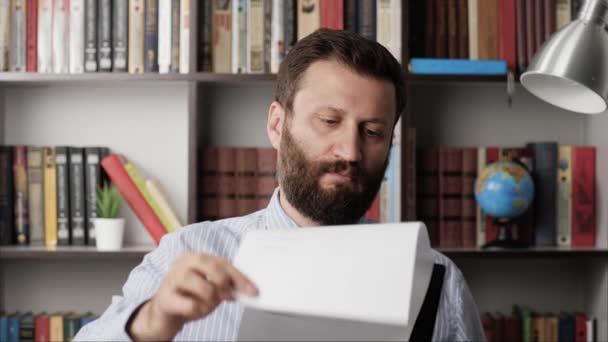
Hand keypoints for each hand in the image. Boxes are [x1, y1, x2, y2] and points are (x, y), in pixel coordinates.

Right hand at [127, 252, 257, 340]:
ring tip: (205, 305)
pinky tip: (192, 311)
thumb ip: (224, 284)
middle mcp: (182, 263)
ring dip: (211, 300)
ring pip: (203, 287)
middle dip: (225, 283)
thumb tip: (244, 288)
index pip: (222, 262)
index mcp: (194, 257)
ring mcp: (171, 279)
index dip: (239, 276)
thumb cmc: (188, 297)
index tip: (252, 290)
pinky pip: (192, 305)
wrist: (162, 314)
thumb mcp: (209, 287)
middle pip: (212, 266)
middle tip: (228, 297)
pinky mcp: (165, 298)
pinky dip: (198, 311)